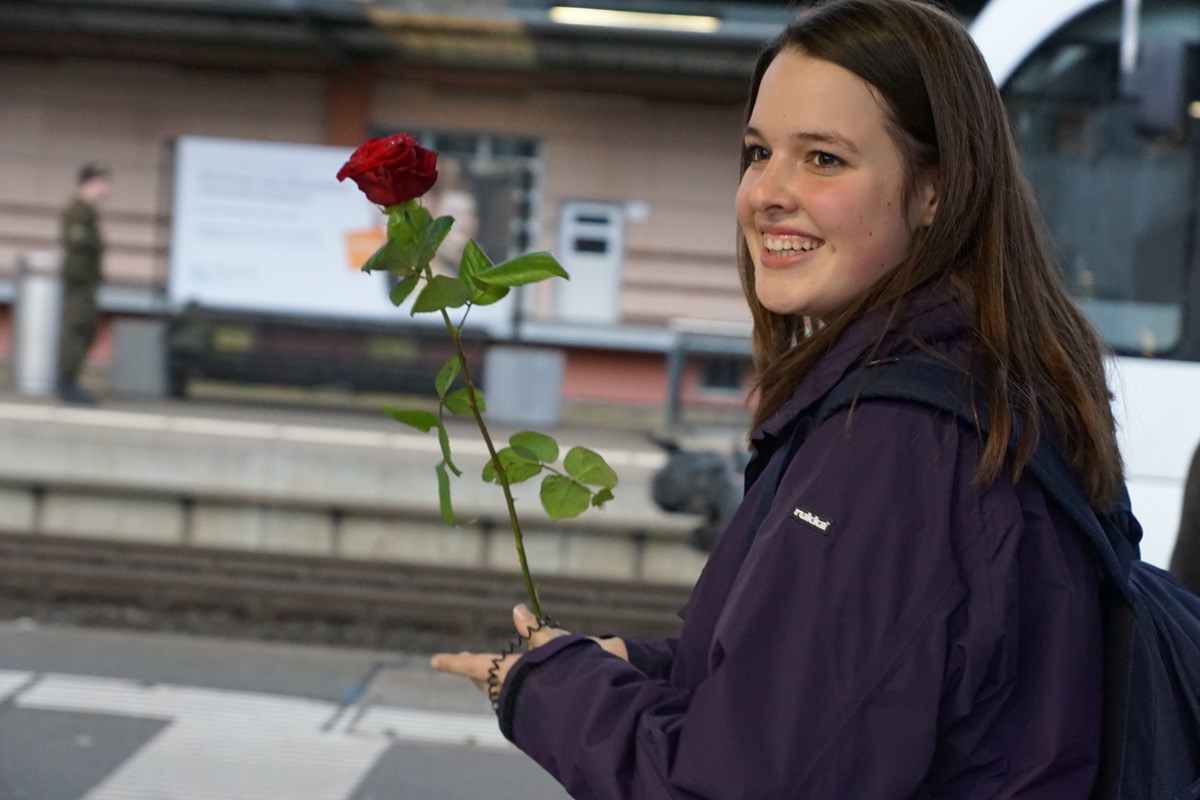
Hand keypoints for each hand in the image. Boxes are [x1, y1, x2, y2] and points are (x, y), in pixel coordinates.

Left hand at [430, 604, 628, 698]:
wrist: (596, 713)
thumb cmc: (576, 674)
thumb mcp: (557, 644)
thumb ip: (536, 630)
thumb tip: (517, 609)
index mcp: (509, 673)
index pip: (475, 665)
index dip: (454, 663)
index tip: (434, 661)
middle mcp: (510, 693)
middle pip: (486, 680)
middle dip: (476, 670)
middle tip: (466, 661)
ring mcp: (520, 710)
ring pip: (500, 693)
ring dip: (496, 682)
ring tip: (492, 674)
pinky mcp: (533, 720)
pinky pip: (517, 702)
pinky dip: (516, 691)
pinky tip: (524, 689)